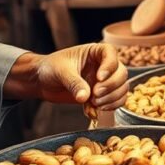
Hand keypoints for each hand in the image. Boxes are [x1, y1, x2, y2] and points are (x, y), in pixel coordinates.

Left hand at [5, 44, 128, 109]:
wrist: (42, 81)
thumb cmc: (50, 68)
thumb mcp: (61, 72)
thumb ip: (74, 83)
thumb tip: (85, 97)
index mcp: (94, 52)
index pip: (111, 54)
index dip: (109, 66)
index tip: (98, 78)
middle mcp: (102, 65)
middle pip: (121, 73)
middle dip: (111, 87)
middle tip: (95, 95)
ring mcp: (103, 81)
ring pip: (121, 88)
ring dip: (111, 99)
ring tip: (95, 104)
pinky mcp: (100, 95)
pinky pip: (114, 101)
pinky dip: (107, 108)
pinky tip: (92, 111)